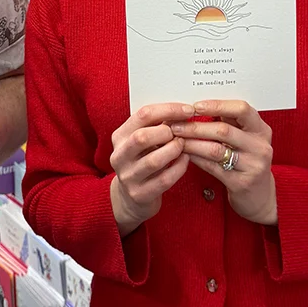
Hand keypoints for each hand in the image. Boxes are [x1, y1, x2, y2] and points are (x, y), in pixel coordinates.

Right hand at [109, 103, 194, 236]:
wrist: (131, 196)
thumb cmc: (143, 161)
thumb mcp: (143, 141)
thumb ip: (156, 126)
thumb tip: (184, 110)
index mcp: (119, 137)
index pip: (142, 115)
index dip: (168, 110)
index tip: (188, 110)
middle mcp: (119, 156)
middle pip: (142, 137)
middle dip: (167, 132)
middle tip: (181, 132)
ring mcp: (127, 177)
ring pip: (154, 160)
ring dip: (174, 150)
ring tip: (183, 145)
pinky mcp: (139, 194)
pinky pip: (164, 179)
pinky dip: (179, 168)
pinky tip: (185, 160)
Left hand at [170, 100, 276, 225]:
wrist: (259, 195)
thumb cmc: (246, 161)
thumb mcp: (245, 138)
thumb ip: (229, 123)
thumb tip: (197, 106)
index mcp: (261, 130)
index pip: (242, 109)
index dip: (217, 105)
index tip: (195, 106)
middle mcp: (260, 146)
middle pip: (224, 130)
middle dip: (195, 126)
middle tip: (175, 125)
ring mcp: (253, 165)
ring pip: (216, 149)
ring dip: (192, 143)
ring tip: (176, 139)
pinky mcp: (241, 183)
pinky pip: (213, 167)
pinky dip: (196, 159)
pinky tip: (184, 154)